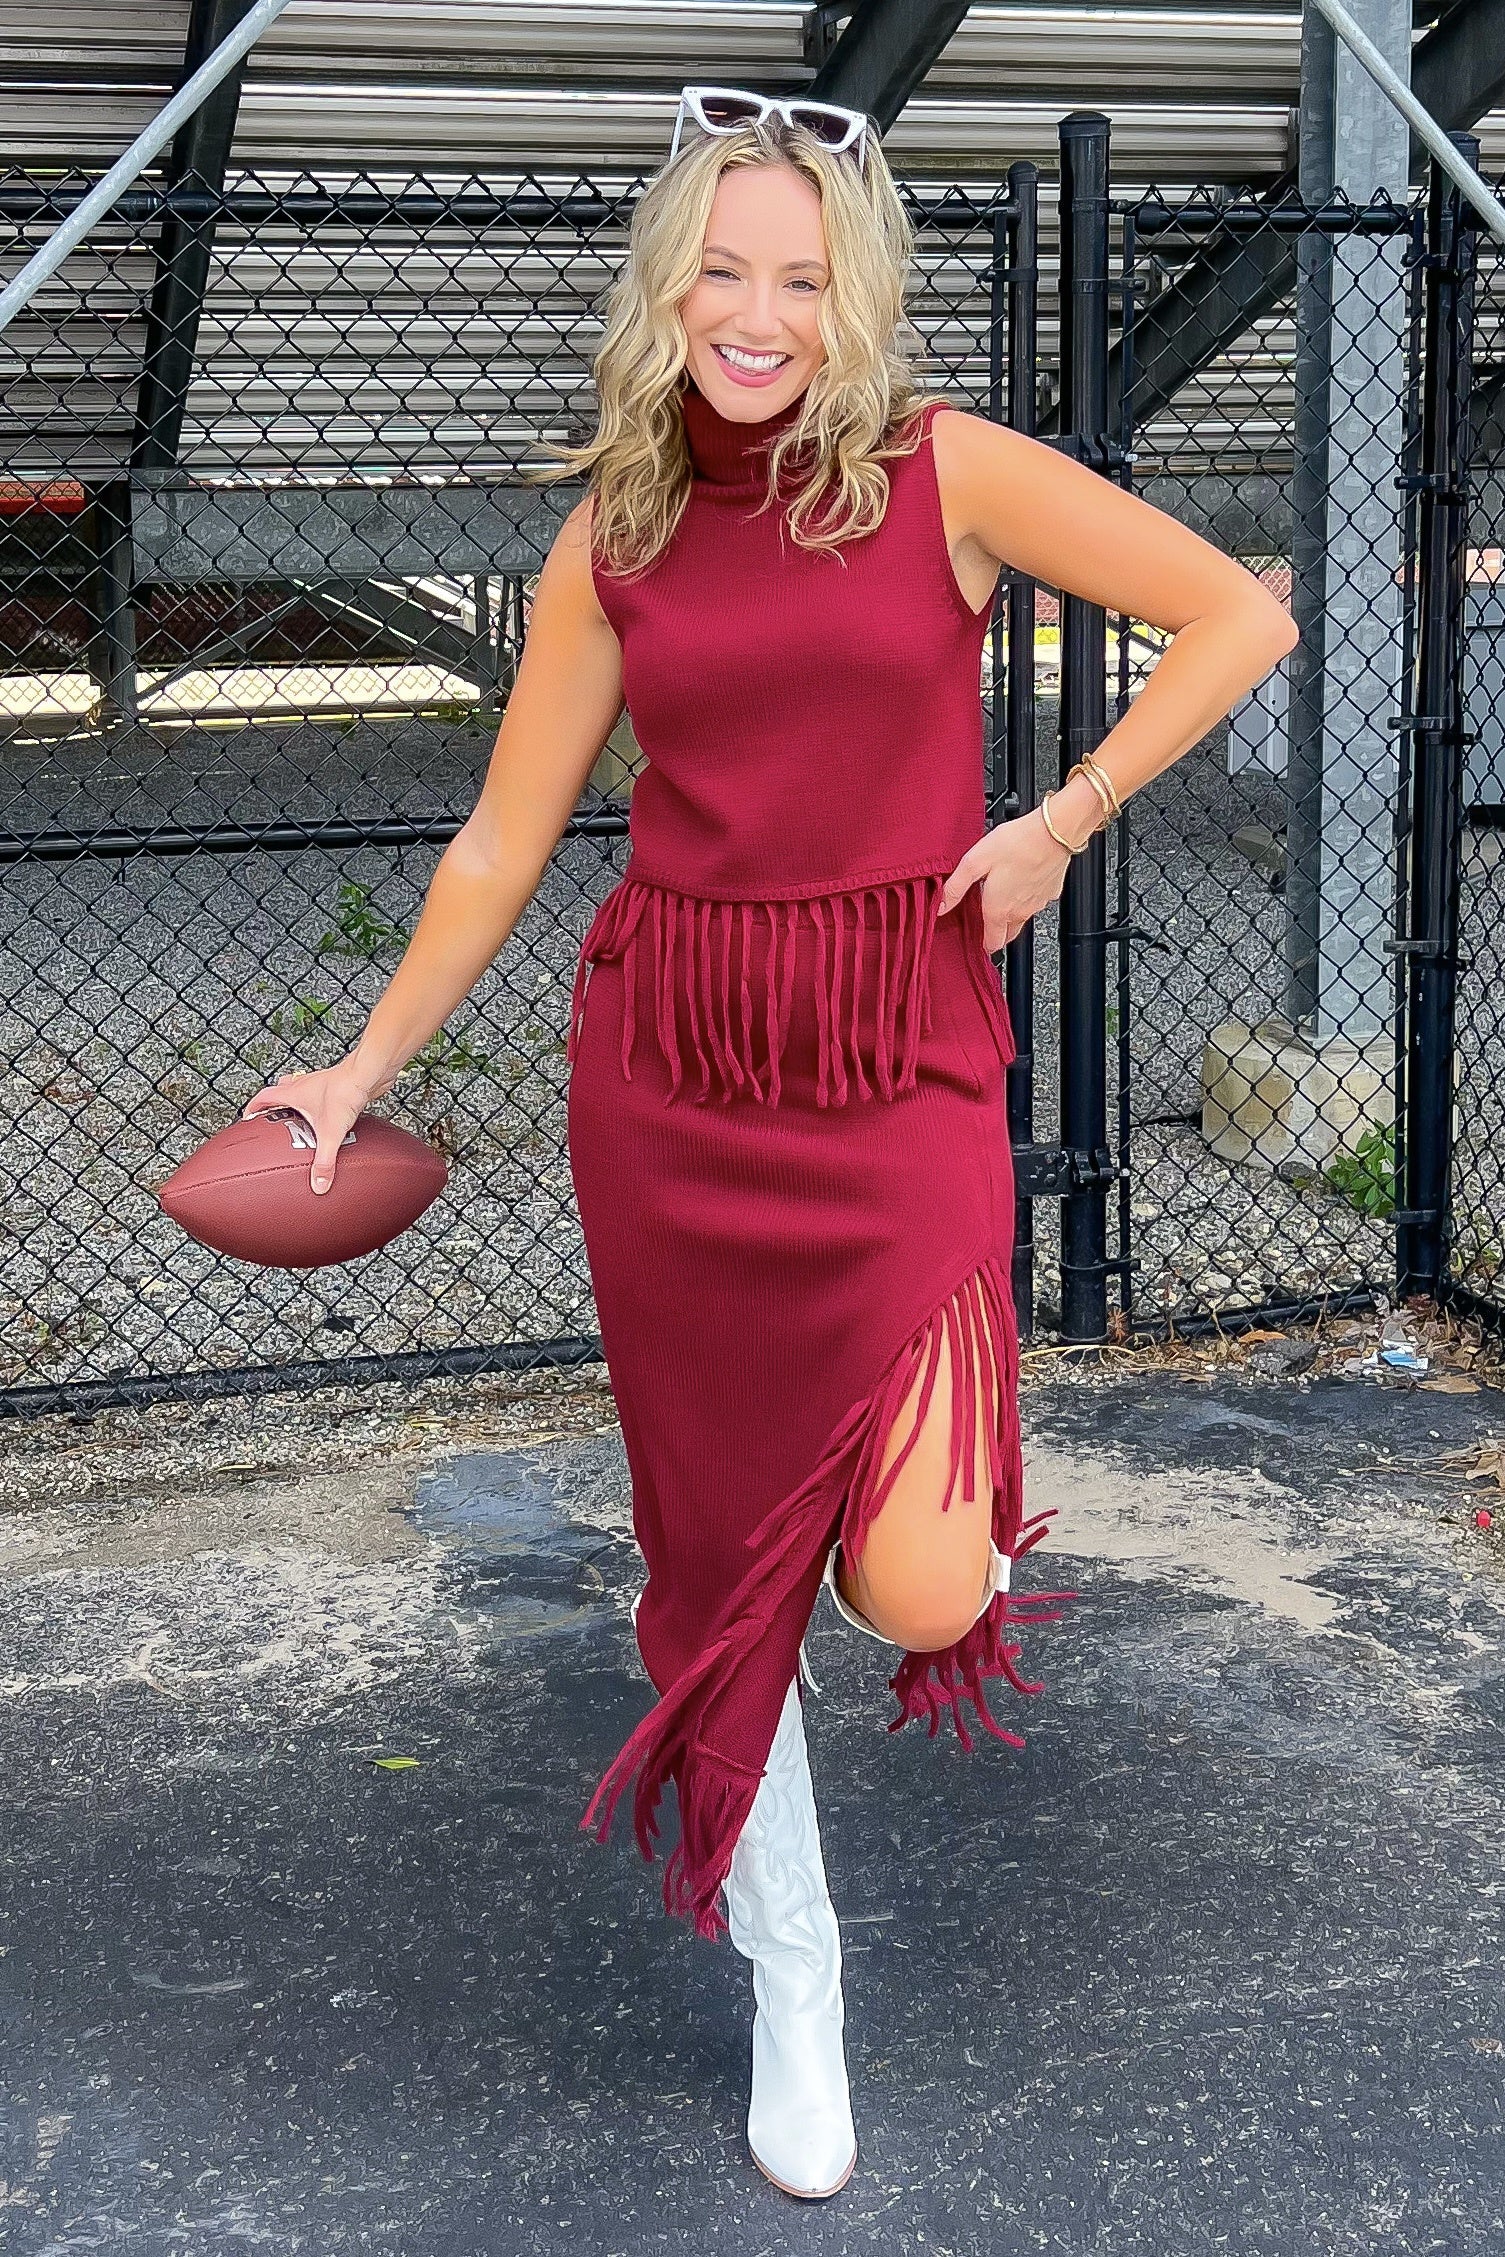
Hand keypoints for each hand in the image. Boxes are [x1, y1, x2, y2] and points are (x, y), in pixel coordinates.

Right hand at [240, 1055, 390, 1194]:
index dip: (253, 1108)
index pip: (263, 1097)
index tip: (248, 1118)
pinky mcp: (336, 1084)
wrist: (368, 1073)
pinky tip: (329, 1116)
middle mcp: (304, 1084)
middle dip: (275, 1104)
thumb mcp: (330, 1132)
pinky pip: (320, 1093)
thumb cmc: (345, 1090)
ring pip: (300, 1089)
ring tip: (302, 1120)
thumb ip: (324, 1161)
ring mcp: (320, 1083)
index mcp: (293, 1092)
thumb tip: (319, 1183)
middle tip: (275, 1119)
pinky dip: (318, 1103)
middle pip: (280, 1090)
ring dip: (297, 1102)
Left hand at [938, 807, 1076, 951]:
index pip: (992, 944)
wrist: (1054, 831)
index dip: (982, 945)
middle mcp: (1020, 912)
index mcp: (999, 910)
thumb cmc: (1016, 843)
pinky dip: (1026, 897)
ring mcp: (1038, 904)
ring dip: (1010, 914)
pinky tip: (1019, 880)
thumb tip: (940, 907)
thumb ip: (955, 888)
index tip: (975, 940)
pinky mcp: (1051, 892)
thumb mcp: (974, 862)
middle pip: (1008, 936)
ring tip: (1000, 893)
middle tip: (985, 919)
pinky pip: (1035, 902)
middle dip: (996, 933)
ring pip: (1021, 919)